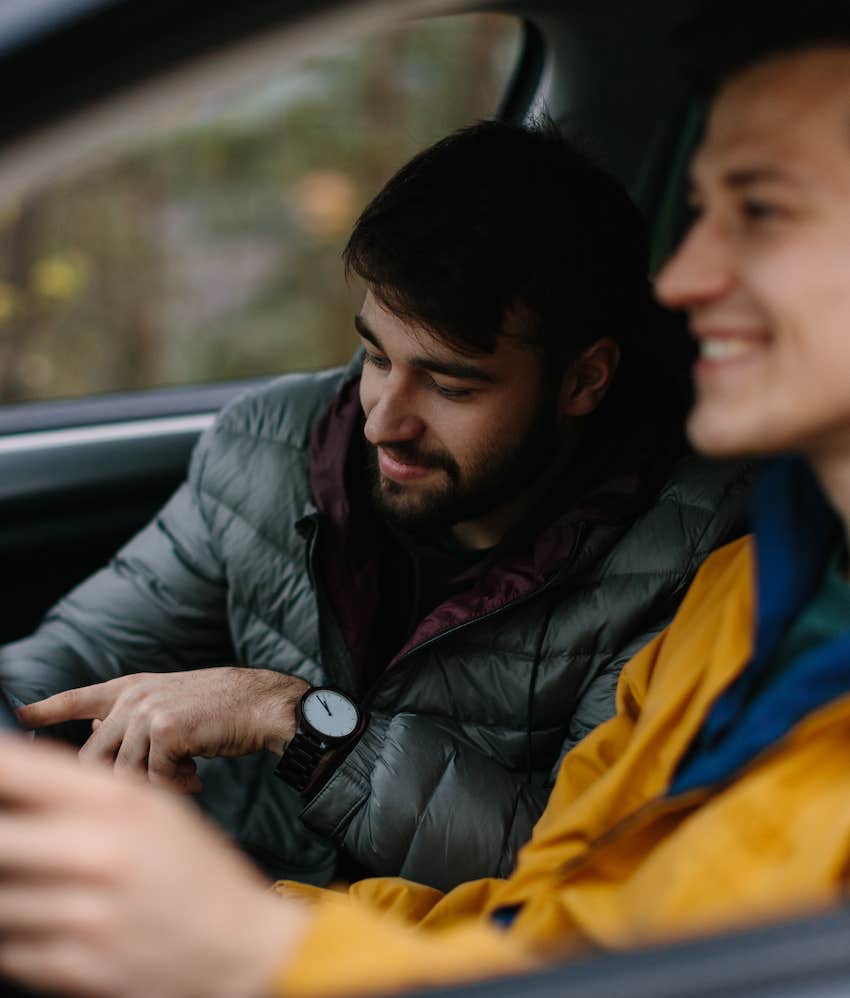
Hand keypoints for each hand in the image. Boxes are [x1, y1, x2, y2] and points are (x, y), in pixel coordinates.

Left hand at [0, 735, 307, 997]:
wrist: (241, 946)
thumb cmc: (194, 870)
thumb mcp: (153, 809)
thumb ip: (85, 790)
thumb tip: (13, 777)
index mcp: (119, 801)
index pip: (17, 770)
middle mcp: (99, 851)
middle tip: (10, 840)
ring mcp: (85, 915)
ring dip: (1, 885)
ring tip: (24, 875)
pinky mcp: (76, 968)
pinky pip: (4, 947)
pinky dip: (9, 932)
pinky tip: (33, 918)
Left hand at [17, 668, 309, 792]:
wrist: (262, 704)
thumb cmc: (222, 711)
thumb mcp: (171, 705)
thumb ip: (132, 719)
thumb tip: (92, 741)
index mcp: (131, 689)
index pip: (79, 699)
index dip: (47, 709)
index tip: (20, 716)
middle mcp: (132, 697)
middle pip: (92, 758)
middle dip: (114, 787)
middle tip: (151, 795)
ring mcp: (146, 712)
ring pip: (123, 775)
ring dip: (155, 787)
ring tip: (186, 783)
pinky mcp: (166, 730)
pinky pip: (154, 778)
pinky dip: (176, 787)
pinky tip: (198, 780)